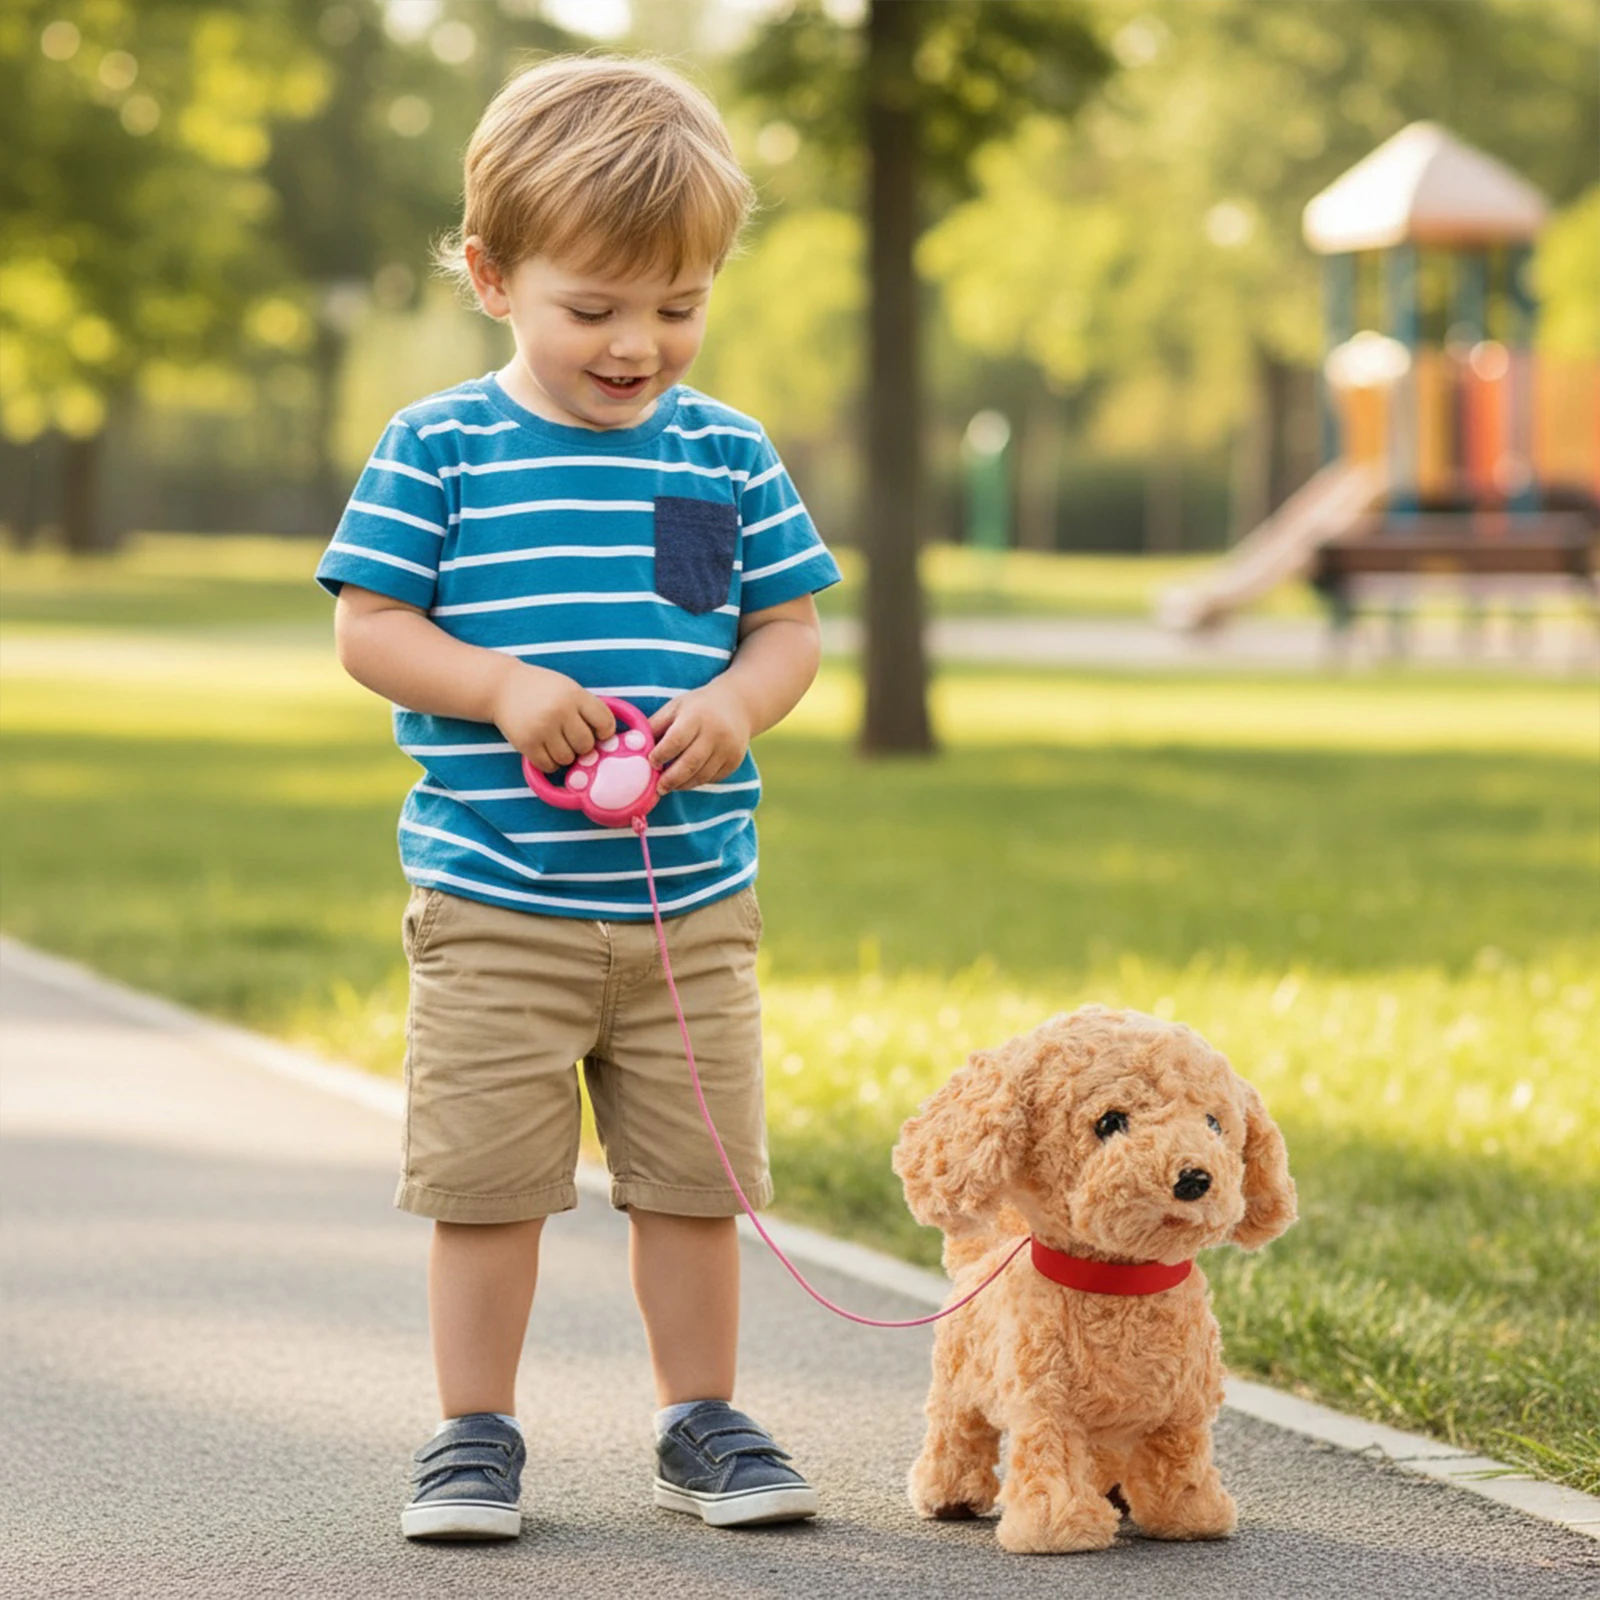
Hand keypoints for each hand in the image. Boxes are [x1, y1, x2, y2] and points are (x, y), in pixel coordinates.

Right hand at [491, 663, 614, 771]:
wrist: (502, 687)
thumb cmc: (541, 689)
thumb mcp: (567, 688)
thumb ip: (587, 708)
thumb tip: (606, 740)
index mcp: (574, 695)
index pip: (605, 723)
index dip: (605, 732)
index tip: (598, 732)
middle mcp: (560, 711)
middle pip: (586, 745)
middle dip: (582, 746)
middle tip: (571, 737)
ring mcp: (542, 728)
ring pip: (568, 759)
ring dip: (565, 755)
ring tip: (555, 742)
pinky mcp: (526, 743)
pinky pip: (549, 766)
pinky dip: (550, 763)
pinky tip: (545, 750)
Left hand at [648, 681, 751, 792]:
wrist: (738, 705)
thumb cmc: (698, 707)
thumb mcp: (676, 707)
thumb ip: (656, 725)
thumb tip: (633, 744)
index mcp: (696, 716)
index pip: (675, 741)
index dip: (660, 755)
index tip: (651, 763)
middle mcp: (715, 733)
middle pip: (689, 763)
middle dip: (670, 779)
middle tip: (658, 787)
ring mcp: (728, 749)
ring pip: (701, 775)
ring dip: (683, 784)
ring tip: (670, 785)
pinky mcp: (734, 761)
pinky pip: (712, 778)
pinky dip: (697, 781)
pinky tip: (688, 778)